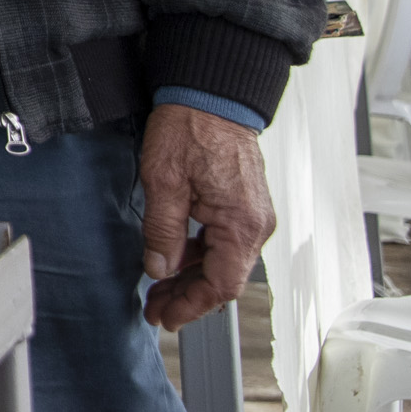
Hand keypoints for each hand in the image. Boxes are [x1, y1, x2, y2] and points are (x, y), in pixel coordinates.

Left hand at [139, 102, 275, 330]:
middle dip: (188, 298)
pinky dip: (199, 255)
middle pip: (224, 278)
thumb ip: (163, 230)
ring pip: (223, 262)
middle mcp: (256, 225)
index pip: (221, 285)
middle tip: (155, 310)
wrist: (211, 94)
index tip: (165, 317)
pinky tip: (173, 258)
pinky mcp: (243, 205)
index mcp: (241, 225)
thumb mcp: (163, 181)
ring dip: (191, 278)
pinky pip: (224, 242)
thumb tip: (159, 268)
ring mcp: (252, 215)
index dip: (191, 306)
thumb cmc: (190, 128)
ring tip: (158, 289)